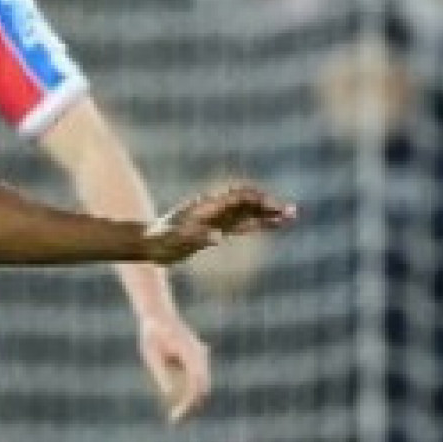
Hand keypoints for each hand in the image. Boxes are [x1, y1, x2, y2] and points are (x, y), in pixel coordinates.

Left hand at [137, 308, 211, 422]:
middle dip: (191, 407)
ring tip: (176, 418)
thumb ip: (161, 371)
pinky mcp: (195, 359)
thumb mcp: (151, 353)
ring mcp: (200, 357)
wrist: (157, 314)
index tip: (176, 415)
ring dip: (191, 402)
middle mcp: (200, 355)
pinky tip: (178, 407)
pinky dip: (190, 394)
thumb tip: (169, 392)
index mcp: (191, 353)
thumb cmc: (152, 332)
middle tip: (175, 421)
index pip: (197, 384)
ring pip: (201, 385)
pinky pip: (196, 381)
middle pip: (202, 387)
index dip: (189, 403)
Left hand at [142, 184, 296, 266]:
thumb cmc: (161, 239)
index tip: (276, 207)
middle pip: (249, 202)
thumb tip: (216, 238)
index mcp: (209, 206)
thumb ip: (196, 236)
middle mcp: (217, 209)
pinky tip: (272, 226)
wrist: (149, 243)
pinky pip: (243, 225)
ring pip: (249, 213)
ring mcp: (218, 218)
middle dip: (270, 206)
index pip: (240, 198)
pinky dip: (259, 224)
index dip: (258, 201)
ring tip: (291, 217)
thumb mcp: (177, 239)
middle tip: (293, 212)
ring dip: (269, 214)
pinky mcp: (218, 229)